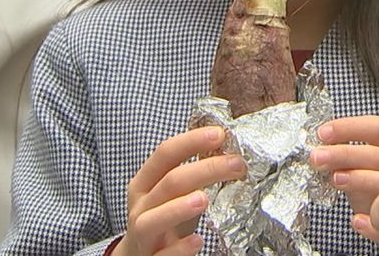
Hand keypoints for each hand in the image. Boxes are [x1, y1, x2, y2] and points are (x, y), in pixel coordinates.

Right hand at [116, 126, 245, 255]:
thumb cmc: (161, 218)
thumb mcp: (170, 192)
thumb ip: (191, 174)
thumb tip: (226, 150)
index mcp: (145, 183)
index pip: (165, 154)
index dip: (191, 141)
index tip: (220, 134)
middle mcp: (141, 206)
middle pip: (169, 183)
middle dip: (204, 170)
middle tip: (236, 164)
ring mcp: (142, 235)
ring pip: (152, 220)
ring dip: (178, 208)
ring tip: (204, 199)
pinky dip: (178, 249)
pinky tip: (197, 241)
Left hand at [310, 115, 378, 214]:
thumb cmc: (377, 195)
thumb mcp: (365, 172)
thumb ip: (347, 160)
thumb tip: (317, 151)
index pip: (376, 128)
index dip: (348, 128)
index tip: (322, 133)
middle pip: (378, 155)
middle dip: (344, 154)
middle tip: (317, 157)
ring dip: (360, 179)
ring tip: (335, 179)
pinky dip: (374, 222)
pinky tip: (356, 220)